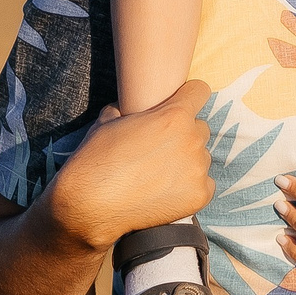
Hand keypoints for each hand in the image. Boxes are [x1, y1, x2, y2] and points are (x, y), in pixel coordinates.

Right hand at [45, 80, 215, 249]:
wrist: (92, 203)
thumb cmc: (97, 158)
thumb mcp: (108, 120)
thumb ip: (127, 107)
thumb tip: (126, 105)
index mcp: (174, 115)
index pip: (199, 91)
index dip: (188, 97)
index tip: (179, 106)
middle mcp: (192, 140)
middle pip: (201, 128)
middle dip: (185, 134)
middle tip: (161, 148)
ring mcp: (198, 169)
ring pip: (202, 157)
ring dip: (187, 161)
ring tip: (160, 174)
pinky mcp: (199, 195)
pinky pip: (204, 184)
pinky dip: (189, 187)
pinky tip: (166, 191)